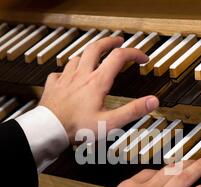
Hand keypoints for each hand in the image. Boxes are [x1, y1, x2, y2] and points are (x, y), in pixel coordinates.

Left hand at [39, 36, 159, 143]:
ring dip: (87, 56)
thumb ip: (132, 110)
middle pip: (96, 48)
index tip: (142, 58)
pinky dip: (66, 72)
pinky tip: (67, 77)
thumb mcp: (110, 122)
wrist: (48, 129)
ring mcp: (65, 79)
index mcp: (97, 82)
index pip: (119, 57)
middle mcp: (81, 75)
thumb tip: (152, 101)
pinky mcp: (53, 85)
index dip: (133, 53)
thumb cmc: (76, 127)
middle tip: (117, 42)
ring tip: (93, 58)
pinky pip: (59, 73)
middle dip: (109, 42)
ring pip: (76, 58)